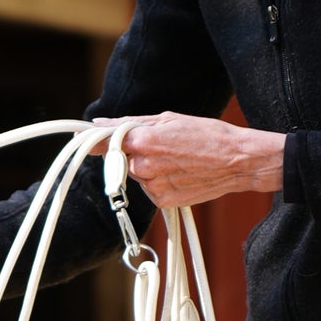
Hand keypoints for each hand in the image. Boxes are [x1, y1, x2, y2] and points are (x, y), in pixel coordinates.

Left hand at [98, 113, 284, 206]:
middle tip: (162, 147)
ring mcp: (152, 185)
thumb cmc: (206, 134)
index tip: (83, 140)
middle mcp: (143, 166)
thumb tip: (98, 123)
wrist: (237, 161)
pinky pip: (150, 189)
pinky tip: (180, 173)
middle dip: (133, 153)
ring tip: (176, 159)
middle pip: (122, 160)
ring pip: (137, 175)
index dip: (93, 142)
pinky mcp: (162, 200)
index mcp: (143, 141)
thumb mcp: (168, 119)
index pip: (104, 143)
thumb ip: (130, 123)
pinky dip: (159, 181)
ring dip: (148, 168)